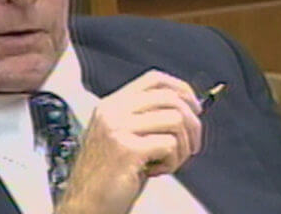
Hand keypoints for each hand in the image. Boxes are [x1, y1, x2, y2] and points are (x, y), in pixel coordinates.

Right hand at [56, 70, 201, 213]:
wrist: (85, 204)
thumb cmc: (106, 177)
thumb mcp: (122, 138)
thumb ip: (146, 120)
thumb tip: (187, 111)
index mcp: (111, 105)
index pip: (153, 80)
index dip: (181, 89)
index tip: (195, 107)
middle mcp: (113, 112)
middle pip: (169, 97)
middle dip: (192, 122)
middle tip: (191, 144)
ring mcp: (118, 128)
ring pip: (175, 119)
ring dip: (182, 146)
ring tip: (169, 162)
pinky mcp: (127, 149)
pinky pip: (169, 144)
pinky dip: (173, 162)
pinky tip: (157, 171)